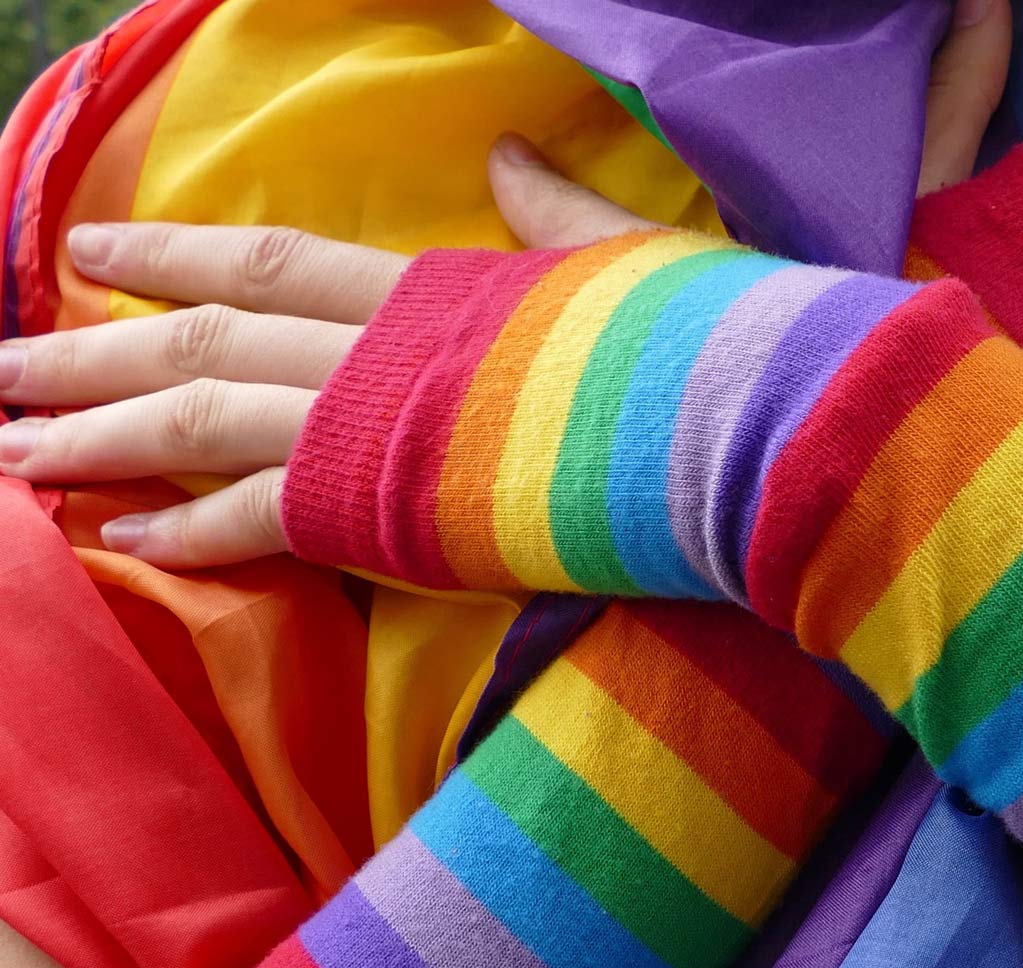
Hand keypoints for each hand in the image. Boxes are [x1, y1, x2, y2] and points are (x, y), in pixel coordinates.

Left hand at [0, 6, 1013, 568]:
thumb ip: (556, 215)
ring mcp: (370, 427)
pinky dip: (184, 529)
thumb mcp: (628, 259)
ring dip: (100, 436)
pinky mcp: (381, 511)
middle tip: (1, 370)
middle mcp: (377, 347)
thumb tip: (514, 155)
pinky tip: (119, 540)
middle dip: (92, 354)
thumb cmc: (698, 342)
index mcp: (433, 284)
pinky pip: (254, 519)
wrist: (732, 420)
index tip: (98, 253)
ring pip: (197, 419)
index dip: (179, 253)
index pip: (275, 258)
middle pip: (203, 338)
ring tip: (14, 452)